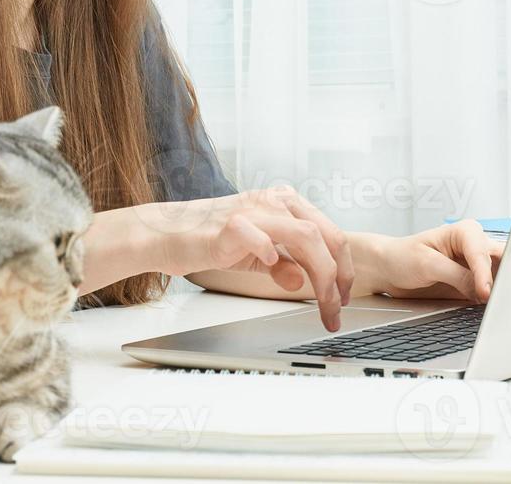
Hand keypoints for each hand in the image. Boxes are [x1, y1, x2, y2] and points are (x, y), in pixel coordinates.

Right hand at [142, 186, 355, 330]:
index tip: (344, 296)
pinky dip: (272, 254)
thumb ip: (283, 265)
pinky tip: (274, 269)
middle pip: (324, 235)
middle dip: (338, 277)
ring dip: (320, 275)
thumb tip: (303, 281)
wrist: (166, 233)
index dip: (344, 267)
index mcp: (284, 203)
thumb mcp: (256, 255)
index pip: (330, 232)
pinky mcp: (229, 224)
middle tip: (336, 308)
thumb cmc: (210, 239)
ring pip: (304, 235)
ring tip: (320, 302)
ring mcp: (252, 210)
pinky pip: (259, 236)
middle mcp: (273, 201)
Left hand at [364, 220, 502, 301]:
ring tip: (501, 306)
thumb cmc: (402, 256)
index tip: (485, 293)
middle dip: (506, 279)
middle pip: (502, 261)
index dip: (485, 274)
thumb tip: (482, 290)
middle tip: (504, 298)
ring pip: (503, 276)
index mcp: (464, 232)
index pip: (482, 253)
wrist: (390, 269)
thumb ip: (456, 276)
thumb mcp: (427, 264)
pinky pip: (493, 291)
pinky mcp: (475, 283)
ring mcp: (477, 265)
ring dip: (503, 290)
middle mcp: (475, 246)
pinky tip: (494, 309)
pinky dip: (496, 300)